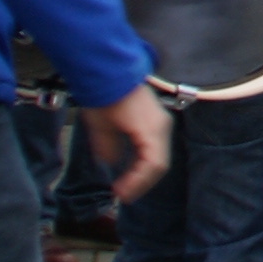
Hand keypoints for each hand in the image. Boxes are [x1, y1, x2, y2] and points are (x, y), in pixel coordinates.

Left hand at [82, 85, 173, 200]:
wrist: (110, 68)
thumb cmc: (105, 95)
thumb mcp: (100, 127)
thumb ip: (109, 149)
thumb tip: (113, 163)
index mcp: (152, 130)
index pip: (153, 165)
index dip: (138, 183)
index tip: (120, 194)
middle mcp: (162, 127)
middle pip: (160, 163)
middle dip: (142, 182)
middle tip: (123, 194)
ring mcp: (161, 122)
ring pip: (159, 156)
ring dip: (143, 172)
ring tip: (126, 184)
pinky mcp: (155, 118)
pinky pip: (155, 146)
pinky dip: (144, 160)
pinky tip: (131, 166)